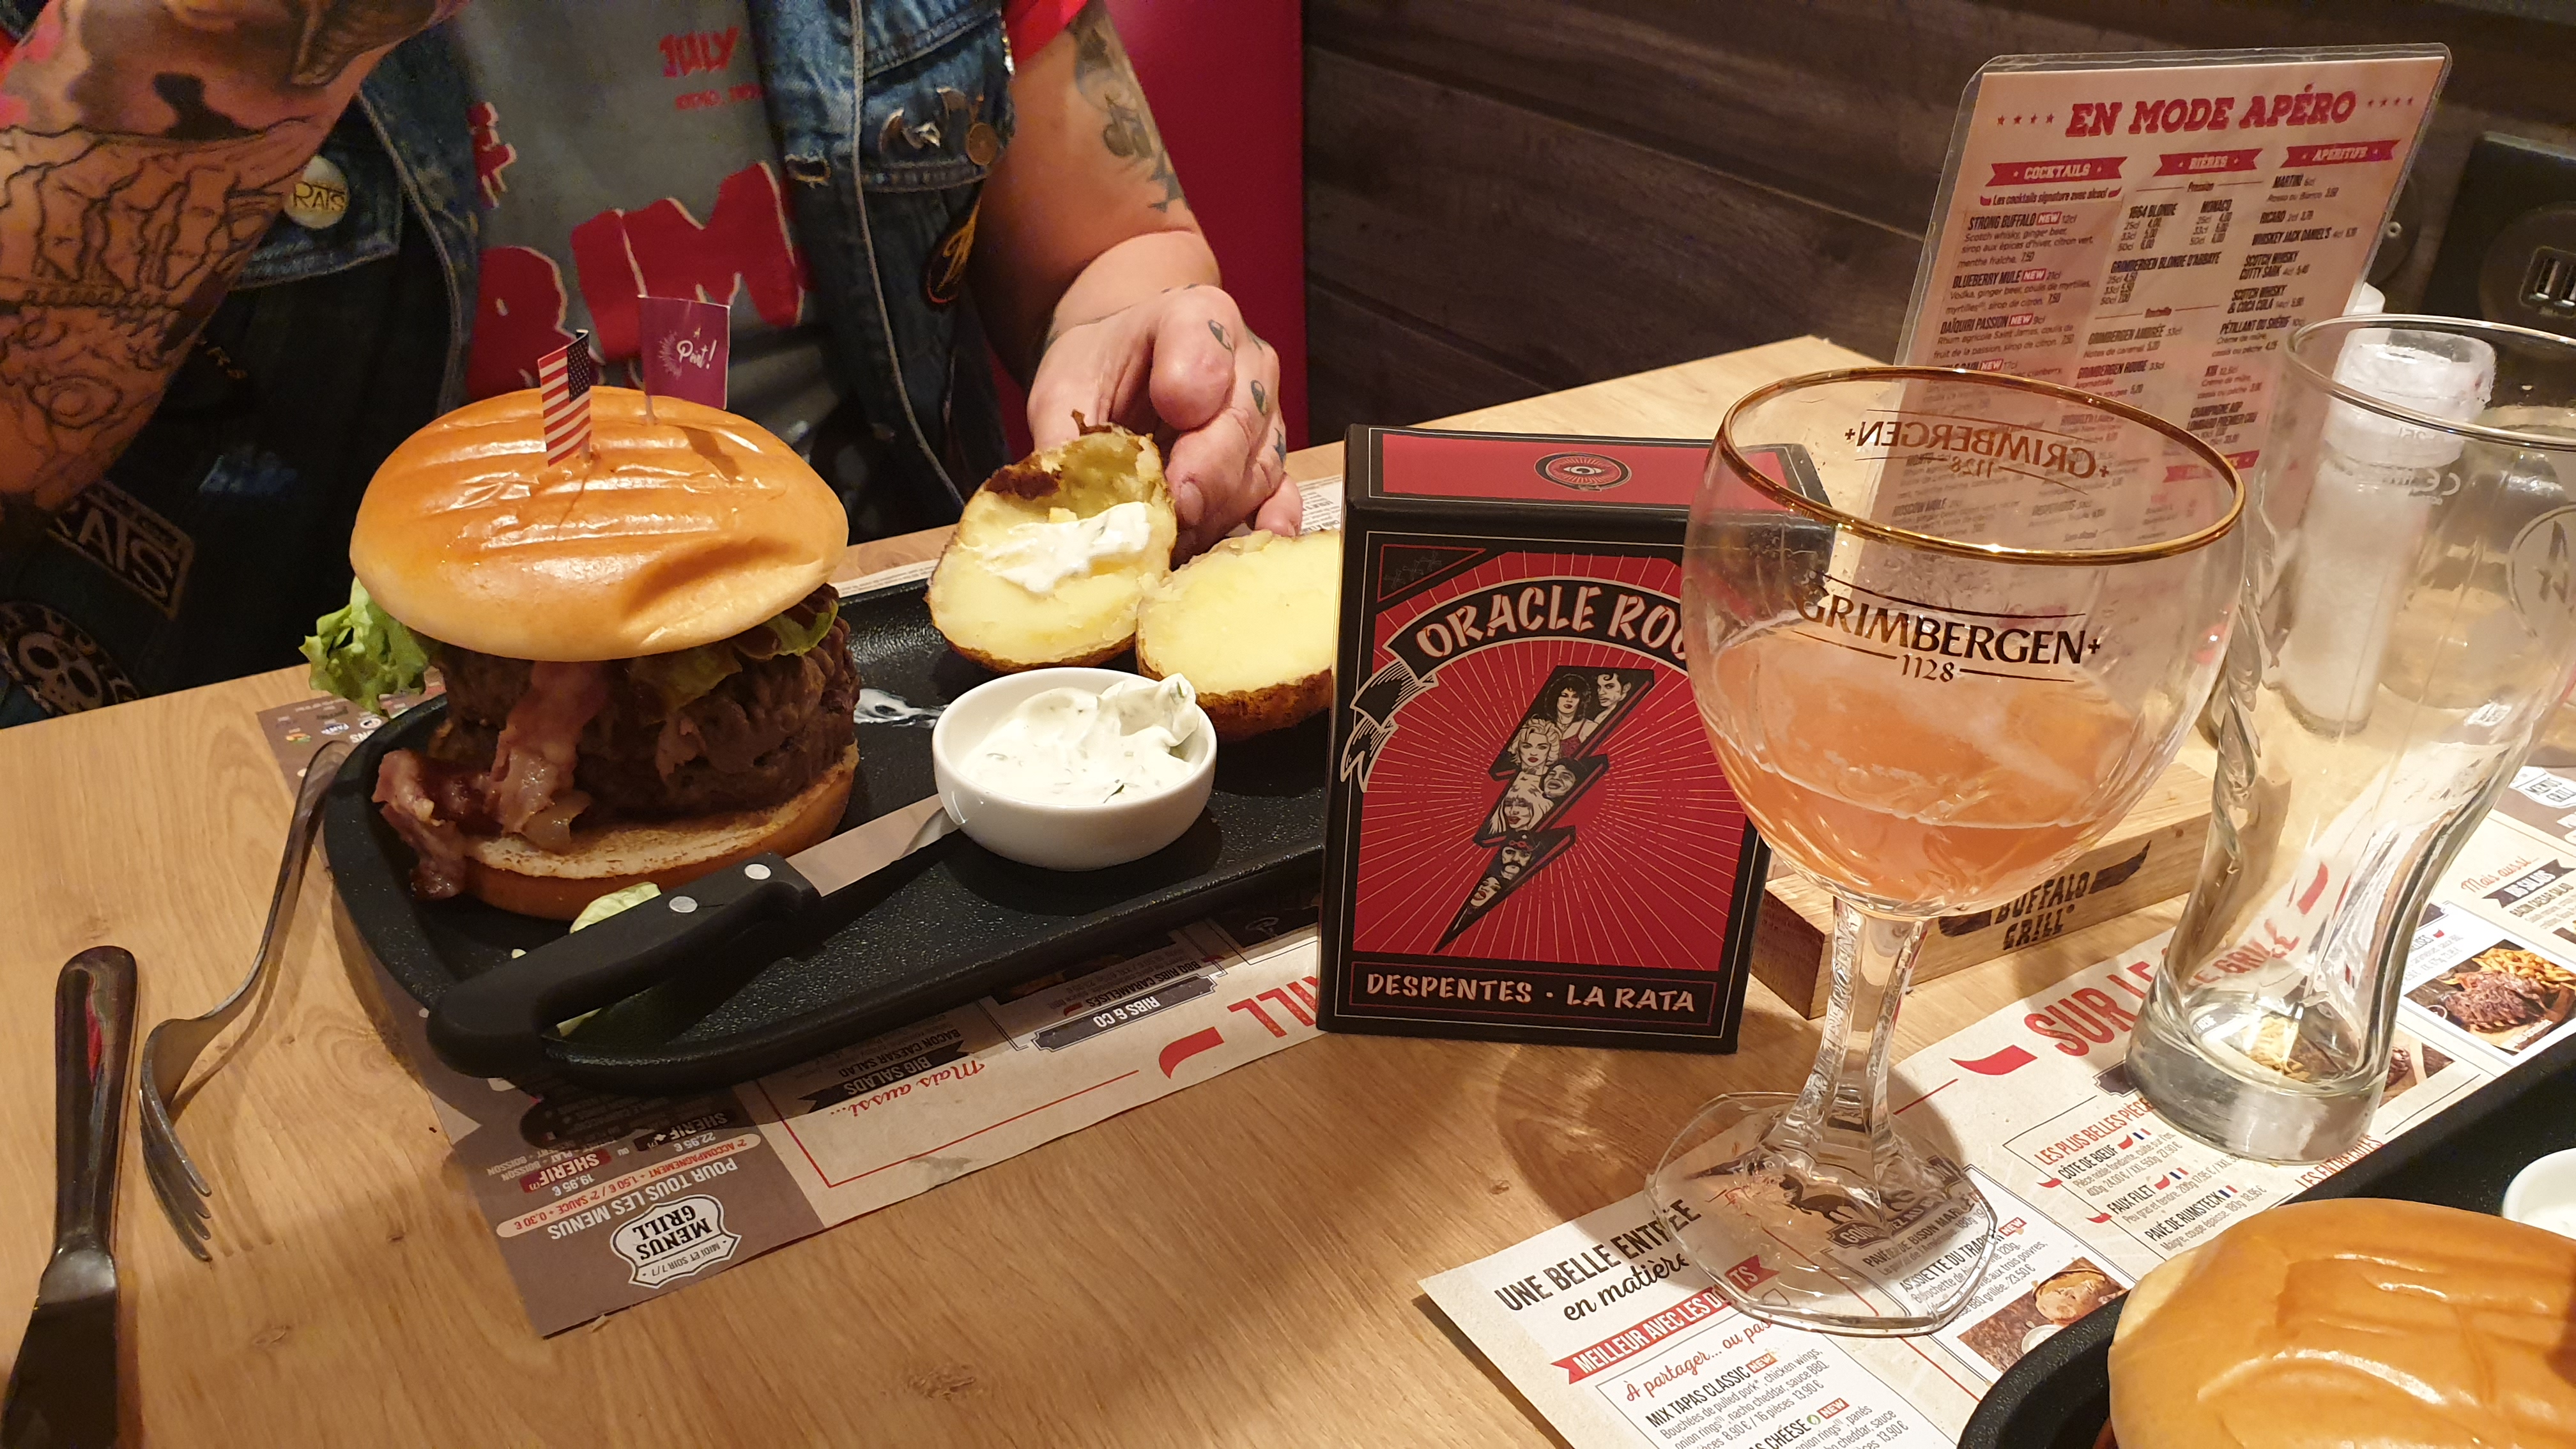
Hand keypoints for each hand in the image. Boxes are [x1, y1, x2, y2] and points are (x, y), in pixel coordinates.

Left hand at [1026, 285, 1296, 555]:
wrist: (1126, 370)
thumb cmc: (1099, 370)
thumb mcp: (1064, 388)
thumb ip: (1063, 437)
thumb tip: (1066, 512)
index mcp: (1196, 317)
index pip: (1205, 346)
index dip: (1187, 388)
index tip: (1166, 416)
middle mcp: (1247, 360)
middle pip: (1238, 421)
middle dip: (1203, 473)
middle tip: (1169, 512)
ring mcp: (1267, 412)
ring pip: (1257, 467)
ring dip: (1216, 511)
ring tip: (1171, 540)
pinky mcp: (1271, 458)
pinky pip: (1282, 492)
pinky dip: (1267, 522)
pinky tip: (1242, 547)